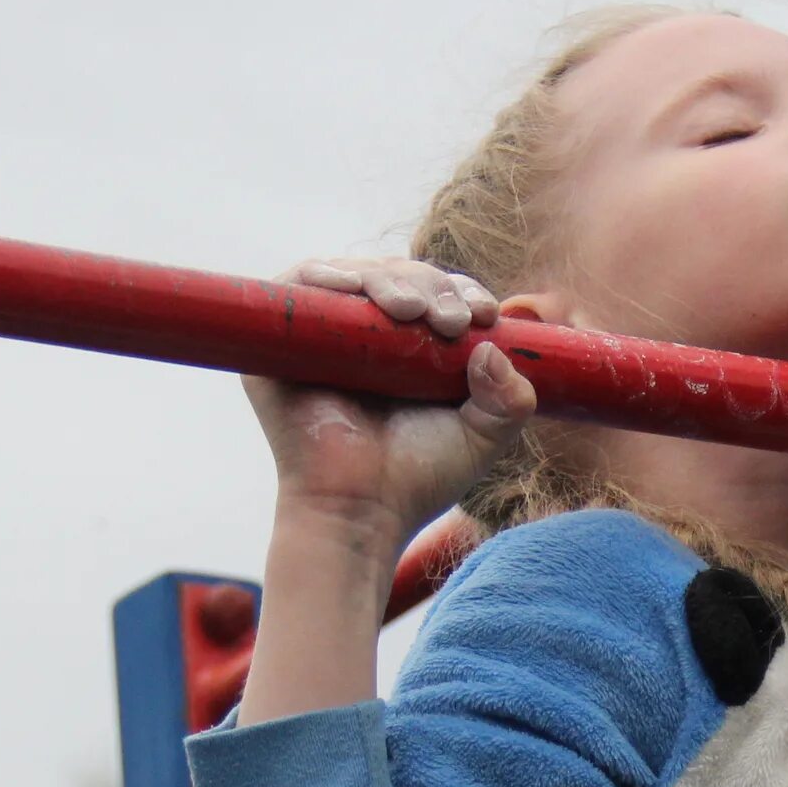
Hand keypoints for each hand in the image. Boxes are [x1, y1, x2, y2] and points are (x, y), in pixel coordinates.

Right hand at [245, 256, 536, 553]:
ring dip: (389, 280)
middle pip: (398, 277)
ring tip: (414, 309)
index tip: (485, 315)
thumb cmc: (418, 478)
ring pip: (355, 276)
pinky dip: (328, 277)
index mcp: (410, 349)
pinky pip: (297, 286)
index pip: (436, 295)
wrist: (361, 510)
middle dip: (431, 286)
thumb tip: (492, 348)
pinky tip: (357, 289)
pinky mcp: (277, 342)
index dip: (461, 292)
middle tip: (450, 321)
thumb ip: (511, 398)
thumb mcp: (484, 436)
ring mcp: (320, 336)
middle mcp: (364, 336)